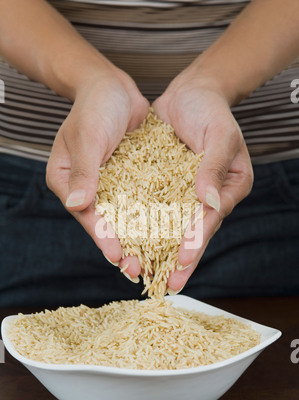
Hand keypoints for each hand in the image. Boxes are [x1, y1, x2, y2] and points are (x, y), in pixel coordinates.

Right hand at [46, 65, 148, 277]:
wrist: (115, 87)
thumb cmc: (95, 107)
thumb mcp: (88, 137)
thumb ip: (84, 171)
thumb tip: (78, 205)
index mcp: (66, 181)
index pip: (84, 213)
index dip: (101, 234)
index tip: (116, 254)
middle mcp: (86, 188)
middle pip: (104, 222)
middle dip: (121, 246)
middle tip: (136, 270)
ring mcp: (108, 185)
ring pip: (124, 217)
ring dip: (138, 238)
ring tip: (152, 262)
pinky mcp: (129, 180)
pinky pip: (140, 202)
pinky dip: (150, 217)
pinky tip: (165, 234)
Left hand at [153, 71, 252, 292]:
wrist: (188, 93)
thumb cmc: (210, 110)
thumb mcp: (220, 134)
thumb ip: (214, 167)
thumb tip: (210, 203)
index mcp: (229, 188)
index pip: (212, 219)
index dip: (198, 240)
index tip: (183, 260)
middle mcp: (207, 196)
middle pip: (193, 231)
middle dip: (180, 258)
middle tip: (168, 284)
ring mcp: (185, 193)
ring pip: (171, 225)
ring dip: (159, 249)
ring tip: (145, 272)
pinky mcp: (164, 186)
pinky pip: (153, 208)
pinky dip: (143, 225)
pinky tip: (130, 241)